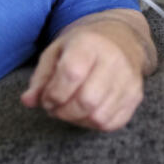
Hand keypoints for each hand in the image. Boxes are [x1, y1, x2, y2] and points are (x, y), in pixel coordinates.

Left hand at [20, 11, 154, 131]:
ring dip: (77, 120)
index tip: (46, 98)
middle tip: (55, 108)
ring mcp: (129, 80)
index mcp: (90, 43)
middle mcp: (114, 60)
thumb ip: (40, 78)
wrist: (121, 39)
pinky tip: (85, 113)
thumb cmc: (83, 46)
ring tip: (69, 110)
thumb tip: (28, 101)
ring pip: (99, 116)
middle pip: (86, 100)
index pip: (71, 74)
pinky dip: (92, 124)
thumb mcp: (56, 52)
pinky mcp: (135, 96)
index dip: (53, 94)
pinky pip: (112, 123)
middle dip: (63, 111)